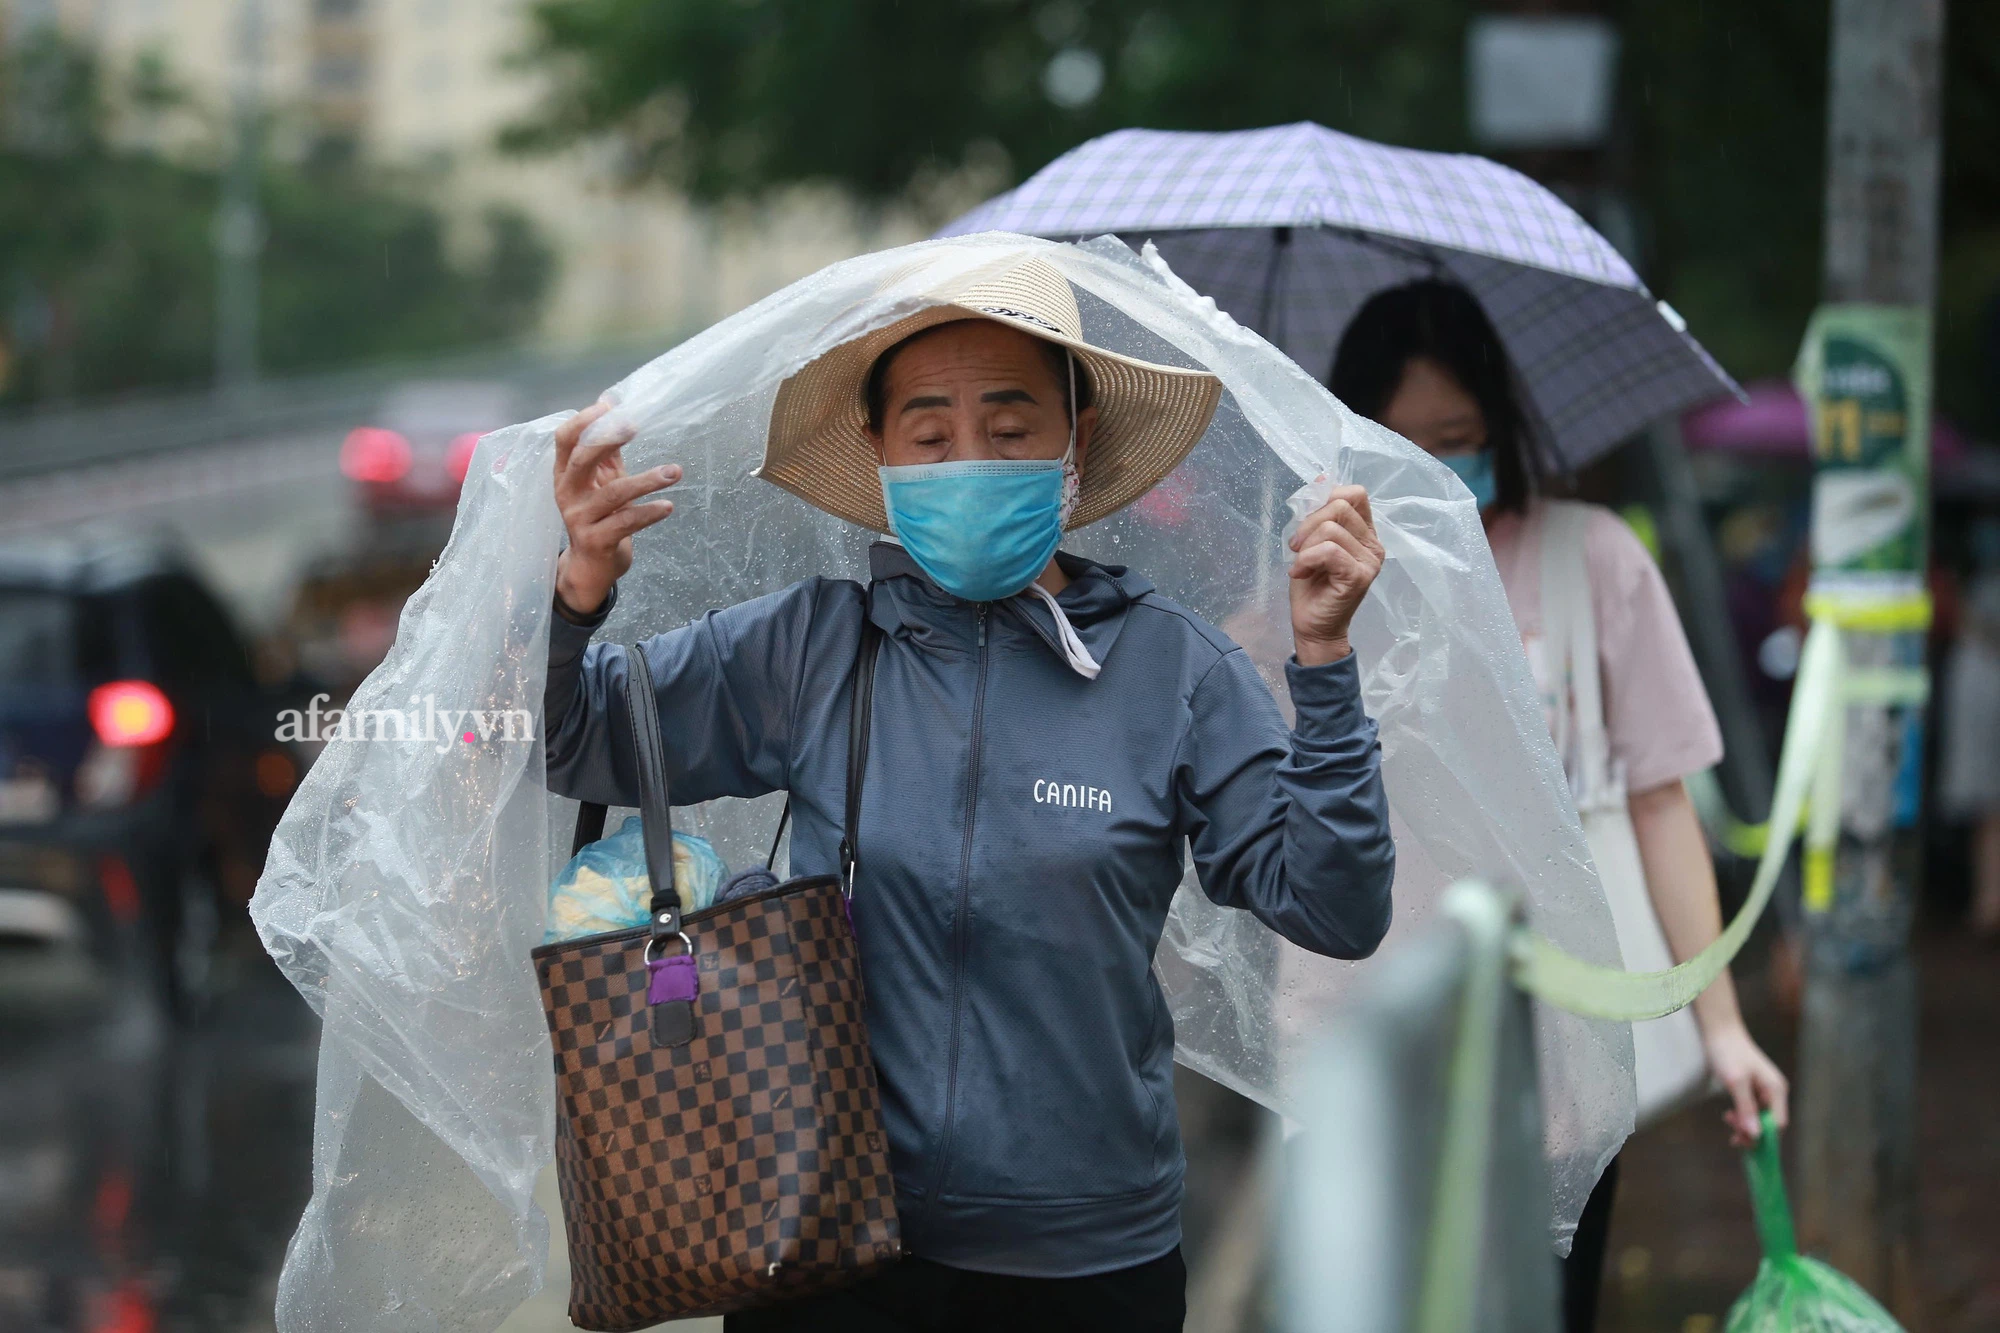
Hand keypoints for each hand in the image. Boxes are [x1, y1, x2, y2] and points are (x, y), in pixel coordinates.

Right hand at [553, 401, 678, 615]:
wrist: (592, 565)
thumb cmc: (601, 515)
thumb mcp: (602, 480)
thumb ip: (607, 448)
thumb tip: (611, 403)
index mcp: (565, 474)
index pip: (564, 440)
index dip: (584, 421)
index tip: (609, 406)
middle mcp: (567, 493)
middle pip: (582, 460)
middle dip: (608, 440)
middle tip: (634, 427)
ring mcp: (580, 518)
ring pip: (614, 494)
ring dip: (647, 481)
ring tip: (675, 472)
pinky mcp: (597, 540)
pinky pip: (626, 522)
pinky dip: (650, 512)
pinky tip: (668, 506)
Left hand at [1286, 482, 1383, 665]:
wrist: (1312, 625)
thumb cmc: (1311, 585)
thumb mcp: (1310, 541)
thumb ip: (1318, 513)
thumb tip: (1321, 478)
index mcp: (1365, 532)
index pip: (1355, 494)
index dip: (1326, 498)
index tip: (1306, 521)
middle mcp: (1373, 544)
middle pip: (1339, 506)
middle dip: (1308, 522)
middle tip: (1296, 547)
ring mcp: (1370, 560)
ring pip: (1331, 528)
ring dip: (1305, 545)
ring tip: (1300, 564)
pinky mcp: (1360, 576)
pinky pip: (1328, 550)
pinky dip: (1306, 559)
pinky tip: (1299, 573)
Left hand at [1703, 1020, 1788, 1147]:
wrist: (1719, 1030)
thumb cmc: (1728, 1051)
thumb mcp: (1735, 1081)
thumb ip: (1746, 1108)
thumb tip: (1755, 1135)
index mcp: (1776, 1089)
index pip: (1777, 1123)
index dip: (1763, 1136)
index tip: (1743, 1139)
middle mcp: (1774, 1092)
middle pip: (1769, 1123)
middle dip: (1751, 1131)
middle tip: (1732, 1135)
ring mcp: (1763, 1090)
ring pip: (1759, 1118)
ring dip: (1744, 1124)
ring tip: (1727, 1118)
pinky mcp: (1752, 1089)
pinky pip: (1751, 1110)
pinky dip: (1741, 1116)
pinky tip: (1730, 1116)